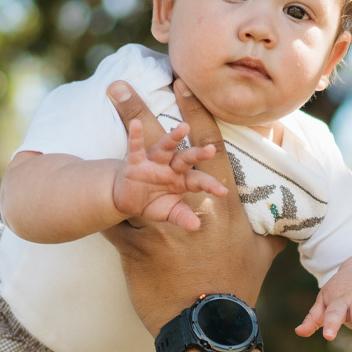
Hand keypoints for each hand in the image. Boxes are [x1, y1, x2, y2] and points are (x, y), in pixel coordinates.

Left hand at [101, 80, 284, 332]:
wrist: (209, 325)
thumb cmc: (237, 289)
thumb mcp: (261, 257)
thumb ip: (273, 235)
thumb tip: (290, 227)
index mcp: (223, 203)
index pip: (208, 147)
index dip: (194, 112)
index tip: (181, 83)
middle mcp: (189, 205)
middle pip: (160, 152)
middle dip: (140, 114)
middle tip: (118, 84)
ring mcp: (159, 224)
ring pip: (128, 176)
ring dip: (103, 153)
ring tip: (79, 138)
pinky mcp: (134, 246)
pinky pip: (109, 219)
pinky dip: (90, 206)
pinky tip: (60, 185)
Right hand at [109, 104, 228, 230]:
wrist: (128, 199)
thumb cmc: (153, 202)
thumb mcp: (169, 212)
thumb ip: (182, 217)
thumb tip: (196, 226)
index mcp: (183, 180)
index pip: (199, 181)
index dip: (210, 185)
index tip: (223, 192)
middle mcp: (171, 168)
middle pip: (186, 158)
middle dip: (198, 154)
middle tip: (211, 149)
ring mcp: (154, 163)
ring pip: (165, 148)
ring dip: (173, 137)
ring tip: (183, 127)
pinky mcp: (136, 163)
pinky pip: (136, 149)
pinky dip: (136, 137)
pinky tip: (136, 125)